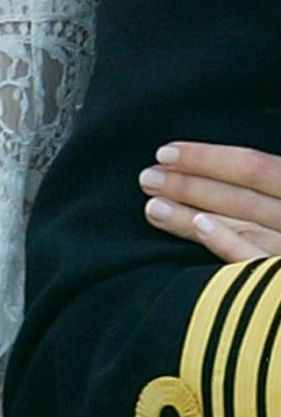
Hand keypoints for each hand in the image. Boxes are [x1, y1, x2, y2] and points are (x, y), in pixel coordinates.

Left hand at [139, 141, 280, 262]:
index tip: (165, 153)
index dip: (208, 158)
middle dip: (190, 186)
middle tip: (147, 179)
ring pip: (245, 229)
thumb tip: (229, 173)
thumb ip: (269, 182)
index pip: (255, 168)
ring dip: (194, 215)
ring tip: (153, 208)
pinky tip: (199, 227)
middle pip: (243, 198)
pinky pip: (262, 263)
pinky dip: (232, 243)